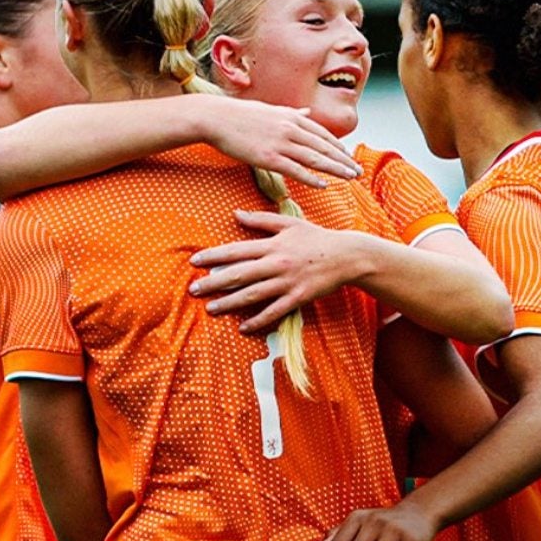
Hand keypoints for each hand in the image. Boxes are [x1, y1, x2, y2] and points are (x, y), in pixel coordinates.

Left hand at [189, 210, 358, 332]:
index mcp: (272, 245)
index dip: (213, 256)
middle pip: (239, 275)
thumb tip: (235, 214)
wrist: (348, 256)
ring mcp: (287, 282)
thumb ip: (261, 220)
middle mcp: (276, 264)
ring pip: (253, 295)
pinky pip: (275, 312)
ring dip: (229, 303)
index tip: (194, 262)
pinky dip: (258, 320)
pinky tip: (242, 327)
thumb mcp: (289, 223)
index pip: (236, 251)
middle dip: (213, 283)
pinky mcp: (298, 298)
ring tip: (210, 309)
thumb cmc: (316, 237)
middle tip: (193, 290)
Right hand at [202, 99, 360, 187]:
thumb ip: (291, 113)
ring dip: (335, 169)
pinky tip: (323, 185)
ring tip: (350, 178)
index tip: (350, 157)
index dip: (338, 146)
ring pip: (315, 158)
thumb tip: (307, 112)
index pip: (323, 133)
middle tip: (359, 171)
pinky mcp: (267, 157)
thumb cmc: (239, 114)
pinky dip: (311, 178)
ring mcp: (280, 143)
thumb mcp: (270, 109)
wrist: (215, 117)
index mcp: (291, 116)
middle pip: (324, 146)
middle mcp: (290, 128)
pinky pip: (294, 170)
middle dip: (344, 160)